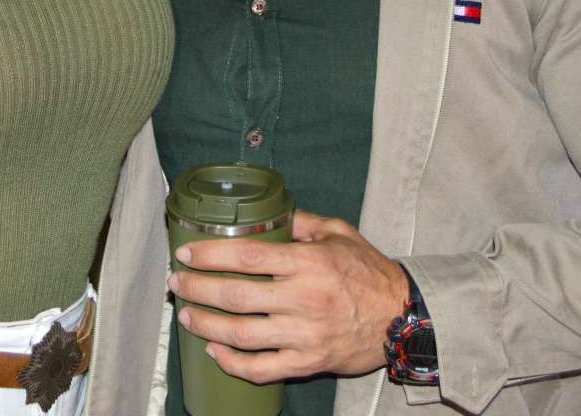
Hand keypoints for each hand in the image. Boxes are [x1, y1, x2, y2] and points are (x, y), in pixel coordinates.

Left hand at [168, 209, 407, 382]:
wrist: (403, 318)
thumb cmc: (369, 272)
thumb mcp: (339, 233)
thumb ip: (301, 221)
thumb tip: (269, 210)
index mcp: (309, 263)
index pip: (248, 256)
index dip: (211, 255)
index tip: (186, 253)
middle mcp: (304, 300)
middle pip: (237, 296)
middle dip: (198, 289)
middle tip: (177, 283)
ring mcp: (305, 335)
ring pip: (242, 335)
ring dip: (206, 325)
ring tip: (186, 315)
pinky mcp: (308, 363)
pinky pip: (262, 369)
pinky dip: (232, 363)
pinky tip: (214, 350)